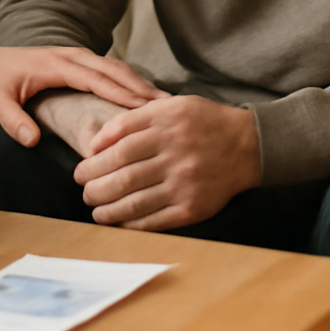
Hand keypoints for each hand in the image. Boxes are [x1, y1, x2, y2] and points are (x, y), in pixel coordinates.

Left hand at [0, 46, 162, 146]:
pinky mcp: (74, 63)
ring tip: (165, 106)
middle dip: (141, 87)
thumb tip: (32, 140)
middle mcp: (68, 56)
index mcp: (53, 64)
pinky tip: (143, 100)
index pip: (95, 78)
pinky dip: (127, 82)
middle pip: (113, 69)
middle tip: (169, 109)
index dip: (122, 92)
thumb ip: (14, 121)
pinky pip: (107, 71)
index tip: (147, 108)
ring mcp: (73, 57)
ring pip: (114, 68)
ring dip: (138, 83)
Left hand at [74, 95, 259, 230]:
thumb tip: (96, 142)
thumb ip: (132, 120)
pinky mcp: (194, 207)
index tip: (81, 170)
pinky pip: (155, 220)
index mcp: (166, 126)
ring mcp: (185, 183)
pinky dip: (131, 224)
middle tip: (84, 190)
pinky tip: (118, 221)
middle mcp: (175, 155)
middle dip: (94, 187)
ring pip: (134, 201)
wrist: (248, 145)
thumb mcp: (170, 106)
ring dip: (107, 209)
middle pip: (122, 176)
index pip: (119, 147)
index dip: (94, 161)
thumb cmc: (203, 122)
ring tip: (94, 210)